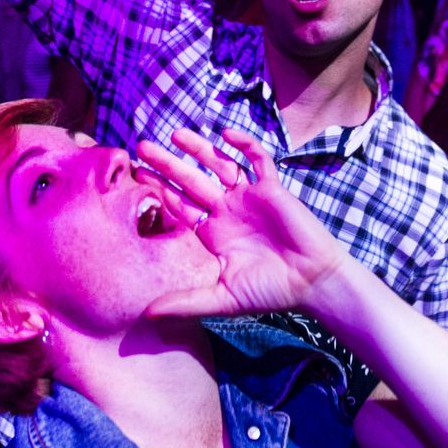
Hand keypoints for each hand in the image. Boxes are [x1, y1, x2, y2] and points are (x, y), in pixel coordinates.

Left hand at [137, 128, 347, 318]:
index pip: (179, 206)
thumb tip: (146, 314)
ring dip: (199, 148)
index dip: (158, 192)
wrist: (313, 282)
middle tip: (141, 147)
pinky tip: (226, 134)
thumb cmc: (271, 292)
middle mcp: (227, 211)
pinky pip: (258, 160)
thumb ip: (186, 302)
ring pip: (219, 165)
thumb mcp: (223, 298)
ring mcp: (248, 197)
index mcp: (212, 233)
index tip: (135, 178)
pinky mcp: (272, 189)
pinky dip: (245, 145)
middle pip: (191, 181)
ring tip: (175, 133)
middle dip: (168, 164)